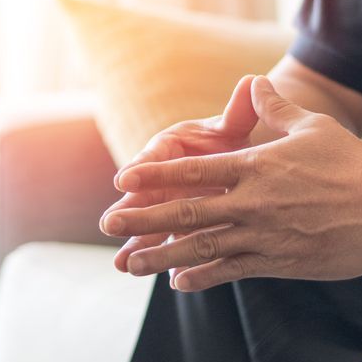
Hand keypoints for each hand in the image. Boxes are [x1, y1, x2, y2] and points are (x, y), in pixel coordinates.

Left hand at [100, 76, 361, 289]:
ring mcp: (264, 236)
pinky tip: (177, 282)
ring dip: (161, 256)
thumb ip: (275, 107)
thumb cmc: (352, 163)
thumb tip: (254, 81)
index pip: (193, 172)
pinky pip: (232, 271)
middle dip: (142, 218)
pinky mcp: (280, 263)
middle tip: (108, 224)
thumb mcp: (312, 126)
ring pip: (202, 247)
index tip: (121, 181)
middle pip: (186, 212)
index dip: (154, 176)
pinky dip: (203, 276)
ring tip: (129, 263)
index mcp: (256, 167)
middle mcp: (252, 203)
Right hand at [103, 75, 259, 271]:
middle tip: (110, 225)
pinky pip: (175, 246)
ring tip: (122, 265)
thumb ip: (239, 111)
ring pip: (153, 227)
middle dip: (129, 213)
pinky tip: (168, 279)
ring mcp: (171, 206)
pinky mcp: (181, 229)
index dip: (140, 168)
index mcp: (171, 148)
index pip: (153, 157)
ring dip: (139, 245)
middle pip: (144, 197)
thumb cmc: (232, 138)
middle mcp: (164, 178)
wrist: (243, 162)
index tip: (124, 180)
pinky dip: (171, 261)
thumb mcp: (234, 125)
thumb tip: (252, 83)